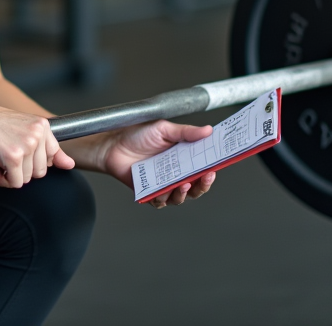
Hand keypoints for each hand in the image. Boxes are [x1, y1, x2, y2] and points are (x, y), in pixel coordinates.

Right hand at [0, 97, 74, 187]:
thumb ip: (51, 150)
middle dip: (21, 169)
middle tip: (4, 156)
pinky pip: (14, 183)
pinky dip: (1, 179)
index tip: (20, 154)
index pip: (52, 157)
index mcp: (42, 126)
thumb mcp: (24, 133)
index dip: (34, 161)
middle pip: (40, 172)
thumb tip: (70, 165)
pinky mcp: (14, 156)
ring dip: (10, 174)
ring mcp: (28, 145)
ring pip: (27, 179)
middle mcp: (38, 134)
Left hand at [98, 121, 216, 208]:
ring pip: (181, 197)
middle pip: (197, 185)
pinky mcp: (150, 193)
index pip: (203, 165)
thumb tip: (208, 130)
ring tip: (184, 184)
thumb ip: (186, 132)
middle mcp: (175, 173)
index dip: (213, 166)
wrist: (112, 145)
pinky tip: (166, 190)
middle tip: (207, 175)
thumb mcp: (164, 129)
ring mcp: (163, 184)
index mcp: (183, 157)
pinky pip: (161, 201)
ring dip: (185, 193)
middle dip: (204, 183)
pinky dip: (165, 197)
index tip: (219, 163)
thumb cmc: (137, 134)